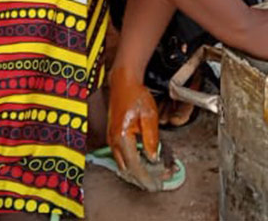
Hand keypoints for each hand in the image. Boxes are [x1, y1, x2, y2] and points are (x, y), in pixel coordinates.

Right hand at [107, 67, 160, 190]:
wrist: (123, 82)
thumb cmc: (136, 95)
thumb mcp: (149, 116)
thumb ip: (151, 139)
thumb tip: (152, 157)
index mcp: (122, 137)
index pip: (134, 165)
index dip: (145, 177)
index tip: (156, 183)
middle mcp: (113, 140)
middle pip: (126, 170)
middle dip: (141, 179)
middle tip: (156, 183)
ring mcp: (111, 139)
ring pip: (122, 165)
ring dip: (136, 173)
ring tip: (151, 176)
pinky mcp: (112, 136)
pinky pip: (120, 156)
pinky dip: (131, 164)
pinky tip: (142, 163)